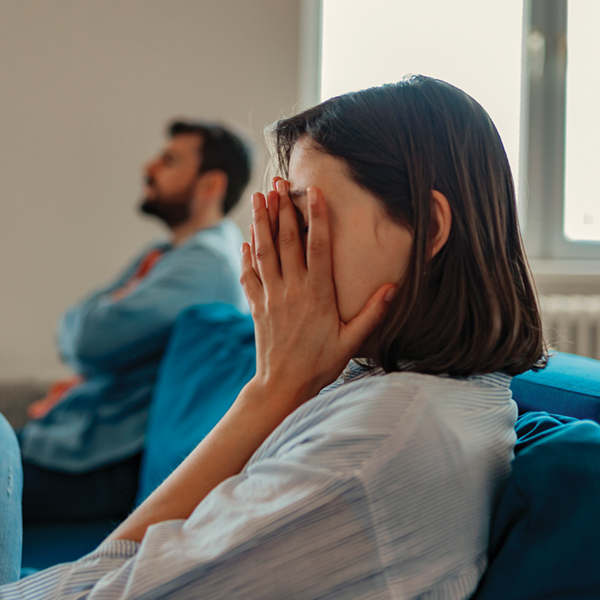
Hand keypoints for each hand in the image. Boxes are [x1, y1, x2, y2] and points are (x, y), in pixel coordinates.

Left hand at [240, 179, 395, 409]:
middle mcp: (292, 289)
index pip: (318, 247)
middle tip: (278, 182)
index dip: (316, 217)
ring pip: (264, 252)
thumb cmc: (320, 364)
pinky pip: (249, 275)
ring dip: (261, 222)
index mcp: (318, 294)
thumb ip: (373, 313)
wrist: (283, 386)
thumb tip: (394, 287)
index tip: (313, 192)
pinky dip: (246, 255)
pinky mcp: (257, 306)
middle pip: (286, 241)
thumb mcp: (352, 342)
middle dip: (282, 208)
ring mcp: (271, 296)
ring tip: (258, 197)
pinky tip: (246, 240)